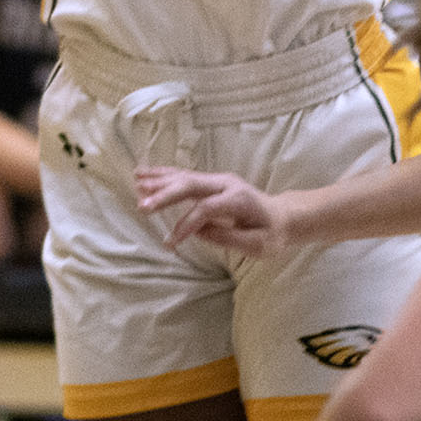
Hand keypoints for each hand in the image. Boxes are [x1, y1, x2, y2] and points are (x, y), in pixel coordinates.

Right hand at [135, 168, 288, 258]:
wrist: (283, 217)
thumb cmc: (271, 234)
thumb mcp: (257, 244)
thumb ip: (228, 238)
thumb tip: (197, 232)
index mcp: (238, 199)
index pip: (206, 208)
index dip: (186, 225)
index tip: (170, 243)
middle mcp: (227, 184)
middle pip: (192, 185)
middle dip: (166, 195)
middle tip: (142, 206)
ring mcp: (219, 180)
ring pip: (186, 177)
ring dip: (160, 180)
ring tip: (137, 181)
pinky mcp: (212, 182)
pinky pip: (185, 177)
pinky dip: (165, 176)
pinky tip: (145, 175)